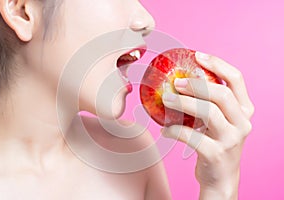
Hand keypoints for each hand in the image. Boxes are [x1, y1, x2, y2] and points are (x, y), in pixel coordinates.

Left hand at [161, 52, 253, 199]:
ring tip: (165, 99)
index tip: (197, 56)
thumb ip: (209, 103)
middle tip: (177, 82)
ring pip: (208, 113)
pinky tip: (165, 129)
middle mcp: (242, 122)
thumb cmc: (216, 143)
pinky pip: (192, 136)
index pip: (236, 79)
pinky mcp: (216, 154)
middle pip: (221, 94)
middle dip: (197, 84)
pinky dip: (174, 130)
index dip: (217, 64)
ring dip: (183, 103)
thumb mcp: (220, 121)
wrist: (221, 177)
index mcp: (244, 110)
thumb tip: (180, 80)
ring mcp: (231, 139)